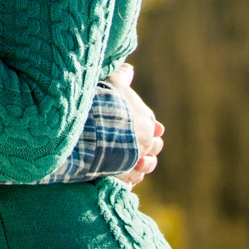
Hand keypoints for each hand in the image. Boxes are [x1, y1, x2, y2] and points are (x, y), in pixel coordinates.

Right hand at [107, 62, 163, 186]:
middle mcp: (146, 141)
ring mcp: (137, 159)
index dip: (150, 129)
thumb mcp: (113, 82)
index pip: (154, 127)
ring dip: (142, 164)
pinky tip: (124, 175)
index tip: (143, 130)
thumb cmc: (104, 102)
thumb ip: (123, 75)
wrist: (93, 128)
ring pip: (147, 165)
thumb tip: (130, 68)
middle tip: (137, 148)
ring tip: (133, 163)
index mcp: (146, 120)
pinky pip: (135, 180)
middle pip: (154, 147)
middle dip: (147, 147)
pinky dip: (131, 178)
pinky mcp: (126, 175)